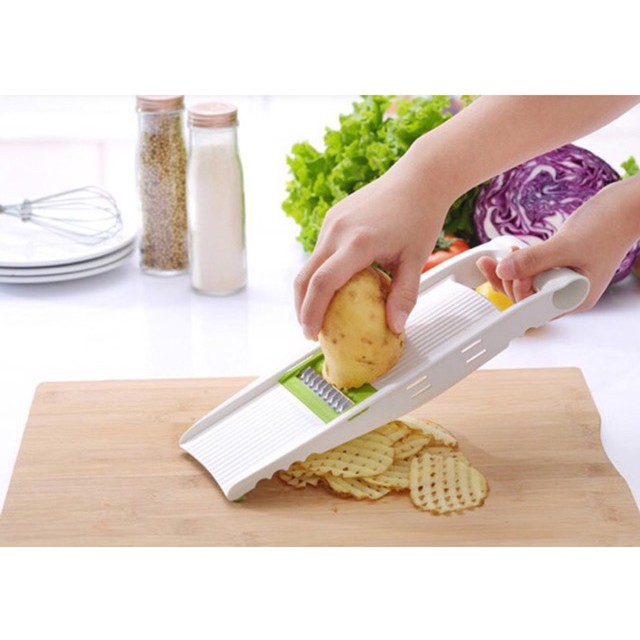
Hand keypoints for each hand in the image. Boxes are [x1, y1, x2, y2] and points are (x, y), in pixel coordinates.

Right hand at [294, 151, 453, 339]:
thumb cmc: (420, 214)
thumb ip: (404, 296)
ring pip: (309, 264)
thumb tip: (395, 326)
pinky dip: (318, 273)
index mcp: (357, 242)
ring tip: (319, 312)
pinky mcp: (333, 218)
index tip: (312, 333)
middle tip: (310, 330)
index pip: (323, 283)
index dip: (312, 312)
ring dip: (309, 291)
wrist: (419, 177)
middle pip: (305, 276)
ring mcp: (332, 222)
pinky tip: (332, 287)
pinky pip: (319, 251)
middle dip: (302, 308)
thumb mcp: (416, 260)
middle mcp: (338, 230)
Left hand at [475, 178, 639, 309]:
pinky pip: (532, 271)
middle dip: (509, 281)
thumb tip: (503, 271)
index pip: (535, 309)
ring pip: (527, 285)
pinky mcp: (558, 267)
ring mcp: (563, 281)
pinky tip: (509, 253)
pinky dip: (519, 264)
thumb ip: (534, 260)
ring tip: (498, 256)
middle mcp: (567, 294)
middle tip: (501, 262)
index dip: (518, 294)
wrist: (624, 207)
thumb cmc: (607, 226)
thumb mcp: (566, 245)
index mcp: (574, 299)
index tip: (512, 273)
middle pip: (527, 299)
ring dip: (509, 272)